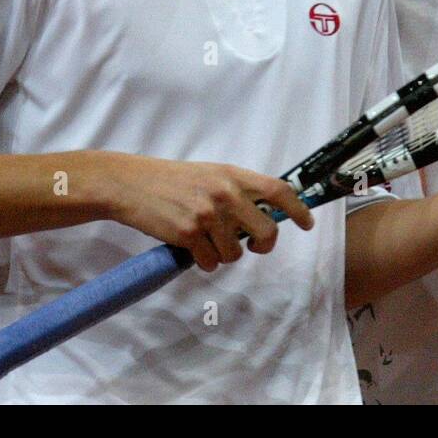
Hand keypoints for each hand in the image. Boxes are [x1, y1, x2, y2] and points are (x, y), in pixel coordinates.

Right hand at [108, 156, 313, 272]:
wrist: (131, 184)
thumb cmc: (172, 180)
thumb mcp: (210, 174)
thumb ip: (236, 190)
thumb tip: (263, 216)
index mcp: (233, 175)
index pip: (278, 190)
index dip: (298, 209)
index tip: (306, 224)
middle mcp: (225, 193)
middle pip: (266, 231)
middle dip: (264, 245)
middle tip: (255, 246)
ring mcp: (207, 214)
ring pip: (235, 254)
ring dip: (223, 254)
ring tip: (205, 238)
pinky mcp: (188, 234)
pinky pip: (210, 263)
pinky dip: (203, 261)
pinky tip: (189, 246)